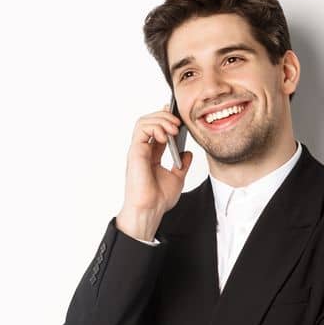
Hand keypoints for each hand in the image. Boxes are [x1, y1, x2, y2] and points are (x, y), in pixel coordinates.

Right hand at [119, 102, 193, 240]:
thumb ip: (182, 164)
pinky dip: (154, 126)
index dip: (165, 119)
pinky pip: (141, 129)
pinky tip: (165, 135)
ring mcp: (138, 150)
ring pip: (143, 122)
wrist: (151, 209)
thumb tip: (187, 153)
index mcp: (151, 155)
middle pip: (149, 122)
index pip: (156, 130)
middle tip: (179, 123)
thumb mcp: (177, 178)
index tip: (177, 115)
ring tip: (174, 128)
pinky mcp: (135, 152)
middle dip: (164, 117)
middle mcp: (143, 150)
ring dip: (160, 120)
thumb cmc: (159, 199)